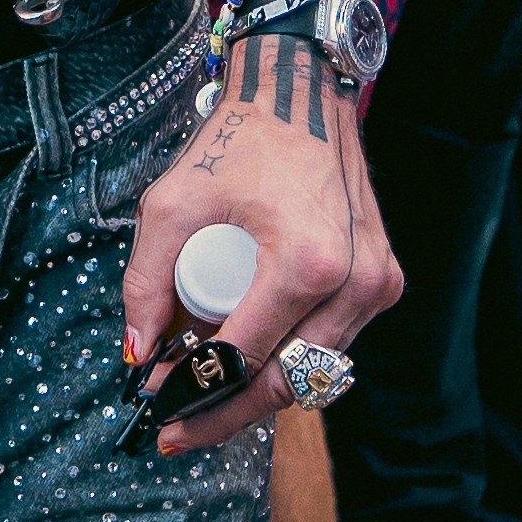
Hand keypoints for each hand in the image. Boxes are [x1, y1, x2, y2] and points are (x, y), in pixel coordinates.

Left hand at [122, 75, 398, 448]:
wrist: (298, 94)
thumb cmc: (239, 141)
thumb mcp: (173, 203)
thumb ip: (147, 281)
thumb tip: (138, 355)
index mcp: (306, 263)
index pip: (245, 360)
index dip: (196, 394)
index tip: (159, 413)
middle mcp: (353, 282)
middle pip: (284, 383)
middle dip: (227, 411)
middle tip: (179, 427)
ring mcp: (376, 285)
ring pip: (311, 371)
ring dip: (257, 387)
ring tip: (204, 387)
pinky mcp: (383, 281)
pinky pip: (331, 344)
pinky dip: (288, 355)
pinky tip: (247, 354)